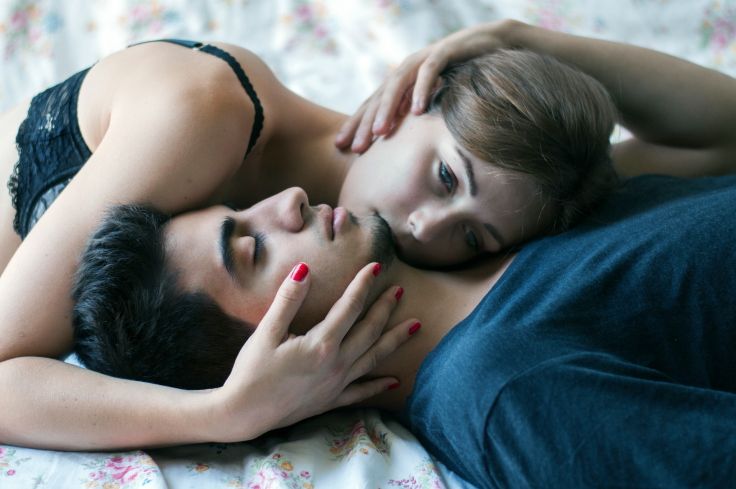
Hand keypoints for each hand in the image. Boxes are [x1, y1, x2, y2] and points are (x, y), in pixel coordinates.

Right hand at [207, 261, 417, 441]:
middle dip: (385, 309)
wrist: (243, 414)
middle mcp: (336, 363)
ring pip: (374, 358)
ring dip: (395, 340)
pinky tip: (395, 381)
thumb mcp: (266, 332)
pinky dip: (380, 385)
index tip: (377, 267)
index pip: (350, 307)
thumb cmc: (251, 371)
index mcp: (321, 344)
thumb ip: (288, 300)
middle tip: (400, 291)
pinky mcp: (331, 400)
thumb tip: (305, 268)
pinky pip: (362, 392)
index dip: (364, 285)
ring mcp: (337, 384)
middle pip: (369, 331)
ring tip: (415, 326)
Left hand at [335, 20, 517, 152]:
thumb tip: (401, 146)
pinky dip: (422, 90)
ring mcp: (424, 58)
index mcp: (401, 82)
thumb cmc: (463, 76)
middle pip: (379, 97)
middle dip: (366, 123)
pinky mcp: (445, 52)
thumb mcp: (436, 100)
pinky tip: (416, 111)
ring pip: (398, 84)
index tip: (341, 145)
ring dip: (388, 108)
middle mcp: (407, 69)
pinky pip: (430, 71)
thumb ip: (417, 115)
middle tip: (356, 147)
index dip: (356, 123)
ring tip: (381, 132)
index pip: (373, 104)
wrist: (492, 44)